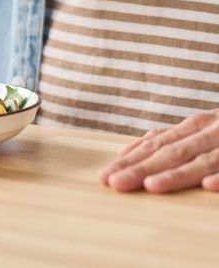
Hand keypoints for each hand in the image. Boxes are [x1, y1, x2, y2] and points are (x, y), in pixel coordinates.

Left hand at [98, 111, 218, 192]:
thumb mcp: (198, 127)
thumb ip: (166, 138)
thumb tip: (125, 151)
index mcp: (192, 127)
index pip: (154, 146)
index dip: (129, 161)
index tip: (104, 176)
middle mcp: (208, 132)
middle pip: (171, 153)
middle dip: (141, 168)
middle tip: (115, 182)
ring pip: (202, 161)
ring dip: (175, 174)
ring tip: (151, 185)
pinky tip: (207, 185)